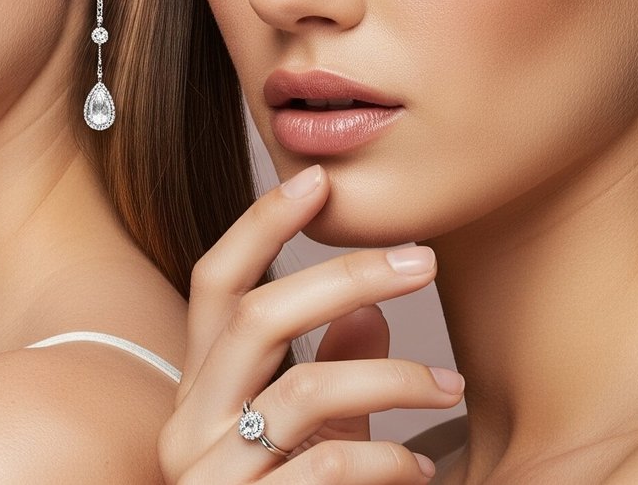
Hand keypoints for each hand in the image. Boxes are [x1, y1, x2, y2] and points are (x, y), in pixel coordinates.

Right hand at [157, 165, 464, 483]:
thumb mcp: (302, 440)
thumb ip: (325, 374)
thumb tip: (367, 314)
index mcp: (196, 391)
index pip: (213, 286)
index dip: (259, 227)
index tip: (314, 181)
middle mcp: (188, 424)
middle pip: (252, 318)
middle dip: (342, 276)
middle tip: (422, 260)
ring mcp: (209, 473)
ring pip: (300, 391)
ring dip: (389, 378)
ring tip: (449, 387)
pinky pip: (325, 467)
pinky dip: (383, 461)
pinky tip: (418, 472)